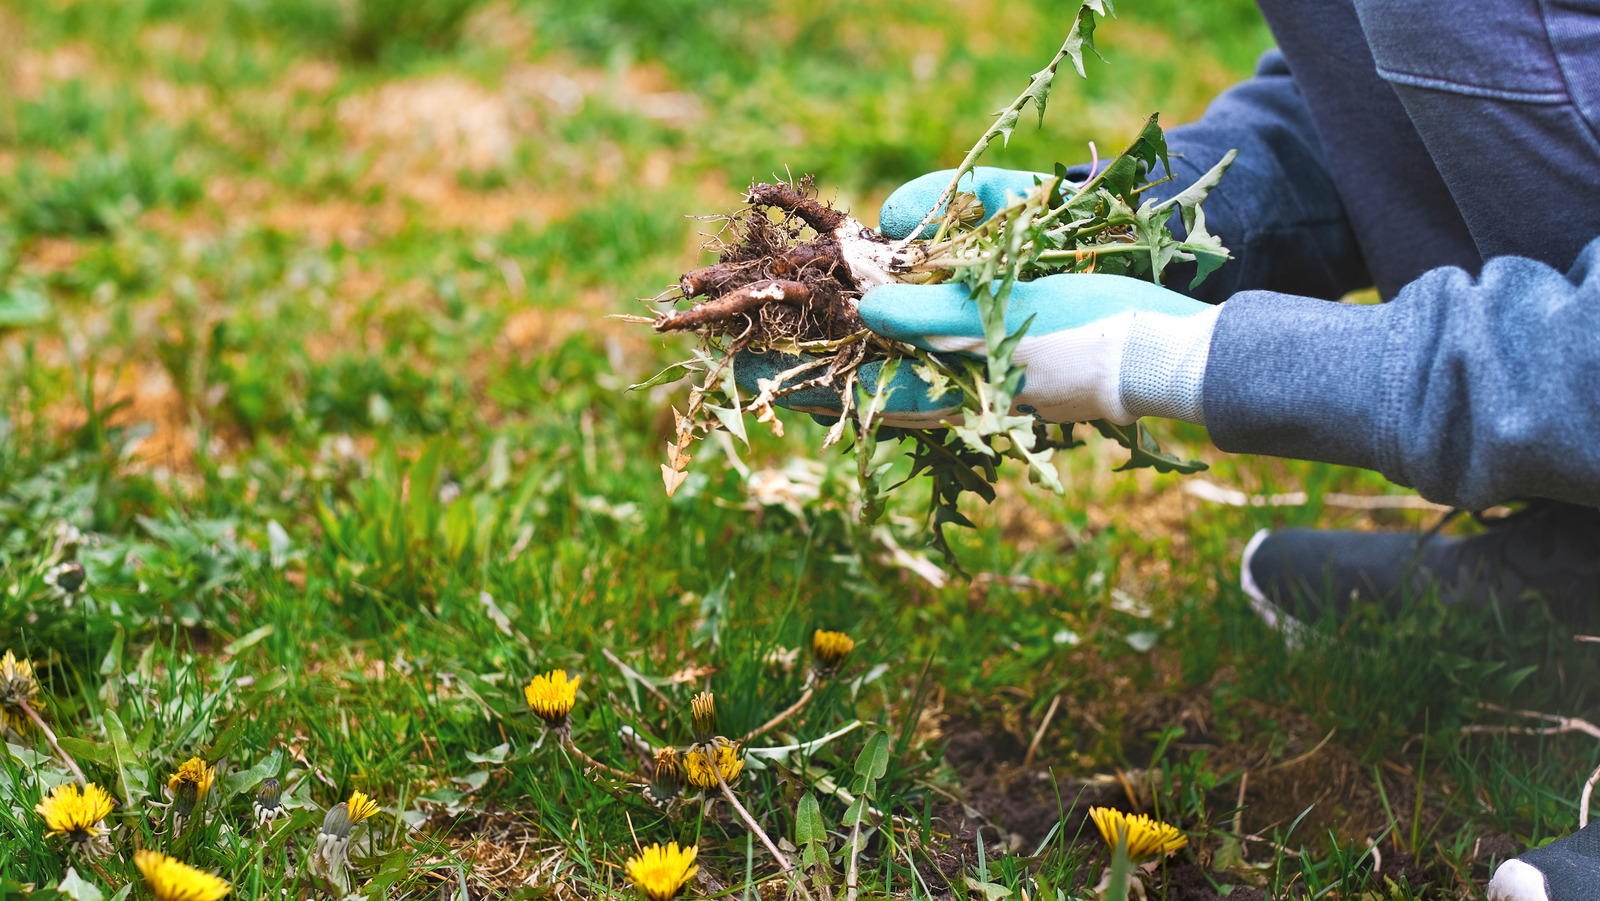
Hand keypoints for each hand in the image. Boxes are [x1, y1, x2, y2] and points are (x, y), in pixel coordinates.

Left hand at [733, 167, 1220, 427]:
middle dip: (807, 362)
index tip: (739, 362)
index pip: (849, 386)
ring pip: (887, 364)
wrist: (1165, 352)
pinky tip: (876, 318)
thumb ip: (932, 314)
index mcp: (945, 388)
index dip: (793, 374)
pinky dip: (894, 335)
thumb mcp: (1004, 318)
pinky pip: (927, 349)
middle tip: (749, 346)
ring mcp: (970, 372)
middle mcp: (948, 385)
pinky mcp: (997, 351)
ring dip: (843, 348)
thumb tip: (867, 306)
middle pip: (857, 378)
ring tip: (796, 336)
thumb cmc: (1088, 334)